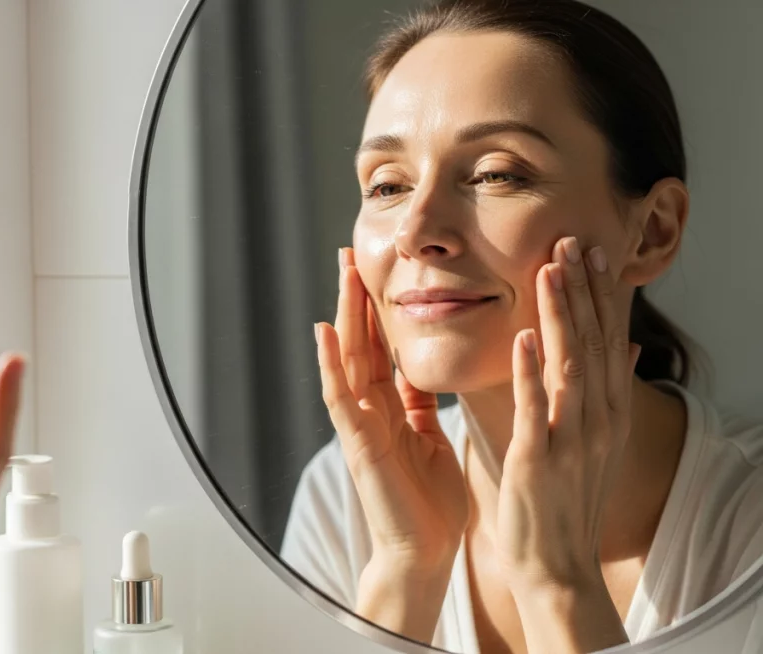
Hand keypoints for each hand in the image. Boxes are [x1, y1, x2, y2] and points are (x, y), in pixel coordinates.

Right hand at [315, 247, 467, 639]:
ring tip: (342, 275)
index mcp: (390, 408)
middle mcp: (369, 410)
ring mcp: (360, 425)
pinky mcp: (359, 445)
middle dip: (355, 299)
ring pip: (348, 359)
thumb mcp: (429, 437)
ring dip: (343, 316)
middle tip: (349, 254)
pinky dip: (330, 364)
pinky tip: (325, 333)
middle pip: (360, 343)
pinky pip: (340, 398)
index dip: (377, 309)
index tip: (375, 270)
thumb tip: (421, 372)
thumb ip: (419, 404)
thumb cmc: (430, 501)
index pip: (380, 347)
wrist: (425, 550)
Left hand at [499, 237, 640, 651]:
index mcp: (608, 413)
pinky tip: (522, 337)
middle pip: (593, 342)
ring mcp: (571, 439)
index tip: (592, 251)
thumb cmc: (567, 500)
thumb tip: (628, 346)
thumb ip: (608, 392)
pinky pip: (536, 408)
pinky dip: (531, 372)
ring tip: (549, 270)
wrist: (557, 564)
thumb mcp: (598, 442)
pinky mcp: (538, 459)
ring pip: (569, 365)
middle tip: (571, 241)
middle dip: (582, 291)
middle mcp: (598, 421)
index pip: (608, 341)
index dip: (601, 295)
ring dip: (560, 316)